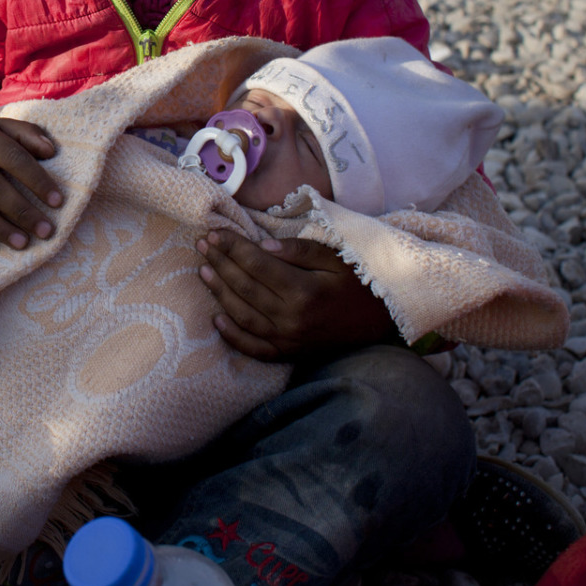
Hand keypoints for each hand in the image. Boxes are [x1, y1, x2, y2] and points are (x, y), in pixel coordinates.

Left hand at [194, 232, 393, 360]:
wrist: (382, 323)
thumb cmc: (358, 283)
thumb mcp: (335, 257)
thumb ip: (299, 251)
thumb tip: (261, 246)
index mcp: (304, 291)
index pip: (256, 264)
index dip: (232, 247)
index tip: (215, 232)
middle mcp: (291, 318)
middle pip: (244, 287)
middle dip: (220, 263)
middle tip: (202, 245)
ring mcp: (289, 340)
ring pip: (243, 315)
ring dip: (219, 292)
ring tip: (203, 271)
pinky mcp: (290, 354)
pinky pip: (255, 348)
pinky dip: (233, 335)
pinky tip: (216, 319)